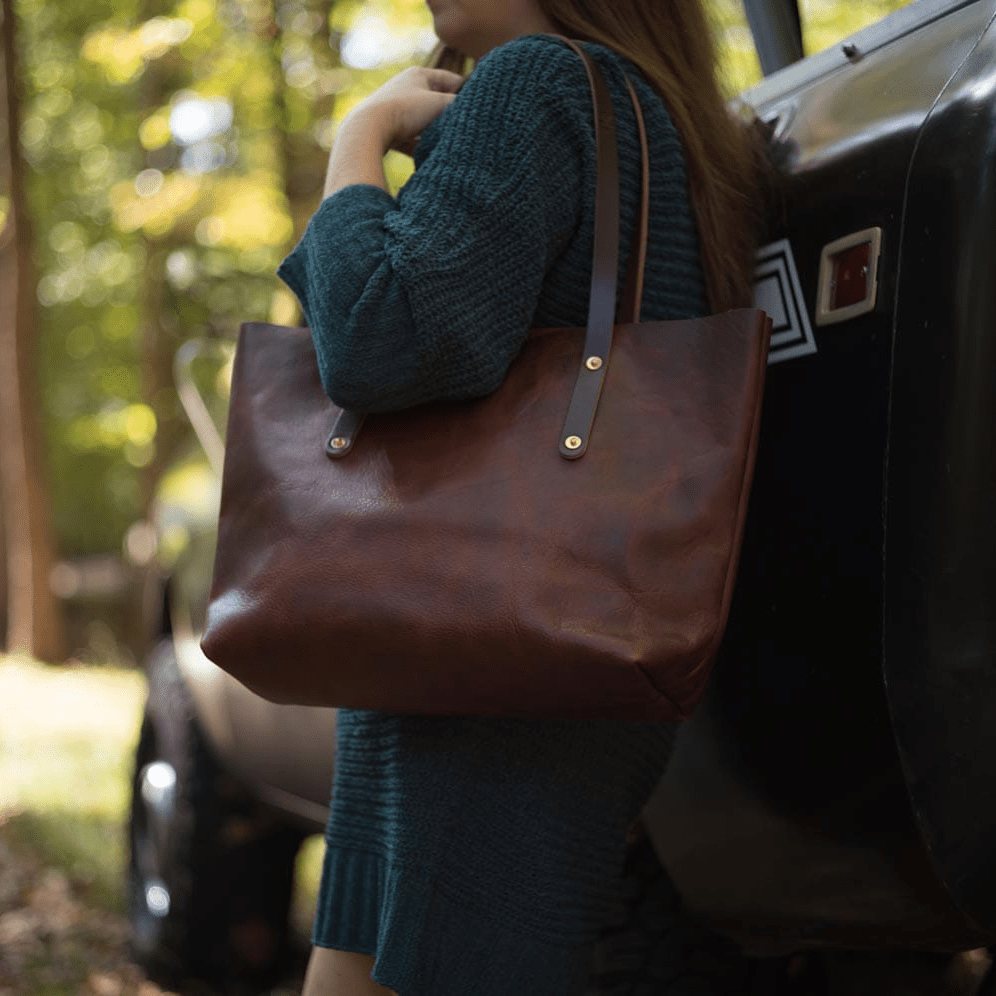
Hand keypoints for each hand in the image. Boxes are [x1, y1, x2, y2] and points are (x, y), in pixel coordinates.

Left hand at [343, 67, 463, 155]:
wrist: (368, 130)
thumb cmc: (406, 111)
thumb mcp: (440, 105)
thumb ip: (459, 106)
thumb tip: (475, 111)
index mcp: (419, 75)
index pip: (451, 80)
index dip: (466, 94)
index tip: (478, 109)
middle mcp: (405, 88)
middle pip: (437, 102)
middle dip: (449, 116)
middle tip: (464, 128)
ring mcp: (395, 108)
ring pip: (424, 122)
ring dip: (434, 132)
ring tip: (445, 143)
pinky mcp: (388, 129)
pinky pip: (410, 139)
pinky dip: (419, 147)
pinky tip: (427, 156)